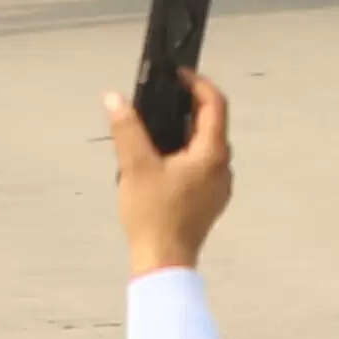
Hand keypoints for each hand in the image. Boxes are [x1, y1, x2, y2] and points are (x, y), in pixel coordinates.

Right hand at [111, 67, 234, 275]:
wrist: (163, 262)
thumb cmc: (152, 215)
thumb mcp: (135, 167)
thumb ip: (126, 129)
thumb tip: (114, 98)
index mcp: (212, 154)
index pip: (215, 104)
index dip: (197, 84)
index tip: (177, 76)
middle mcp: (223, 168)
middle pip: (213, 124)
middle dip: (189, 106)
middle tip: (163, 98)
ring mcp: (220, 187)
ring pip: (208, 146)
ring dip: (187, 131)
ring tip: (157, 128)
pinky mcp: (211, 201)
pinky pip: (204, 166)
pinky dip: (188, 153)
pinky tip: (163, 161)